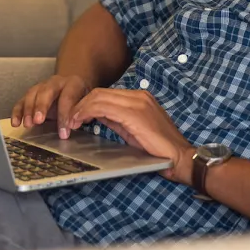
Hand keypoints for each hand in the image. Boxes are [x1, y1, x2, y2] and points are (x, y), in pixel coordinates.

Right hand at [11, 75, 90, 138]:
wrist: (75, 86)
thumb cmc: (81, 98)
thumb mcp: (87, 102)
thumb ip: (83, 112)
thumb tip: (76, 123)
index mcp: (73, 83)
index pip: (67, 97)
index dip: (64, 115)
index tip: (64, 133)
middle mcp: (56, 82)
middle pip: (46, 91)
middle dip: (41, 106)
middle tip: (38, 121)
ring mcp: (42, 86)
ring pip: (32, 94)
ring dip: (28, 110)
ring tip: (28, 124)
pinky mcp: (32, 94)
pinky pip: (22, 101)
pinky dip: (17, 112)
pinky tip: (16, 123)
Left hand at [69, 88, 195, 184]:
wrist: (180, 158)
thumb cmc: (159, 150)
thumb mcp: (132, 130)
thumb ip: (116, 119)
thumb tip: (95, 115)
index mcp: (139, 98)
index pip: (105, 93)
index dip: (87, 103)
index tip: (76, 117)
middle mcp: (138, 96)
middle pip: (100, 92)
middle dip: (80, 104)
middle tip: (69, 120)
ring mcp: (137, 102)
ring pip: (99, 96)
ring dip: (80, 108)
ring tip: (71, 123)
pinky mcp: (134, 113)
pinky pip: (103, 106)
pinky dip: (87, 112)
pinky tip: (80, 122)